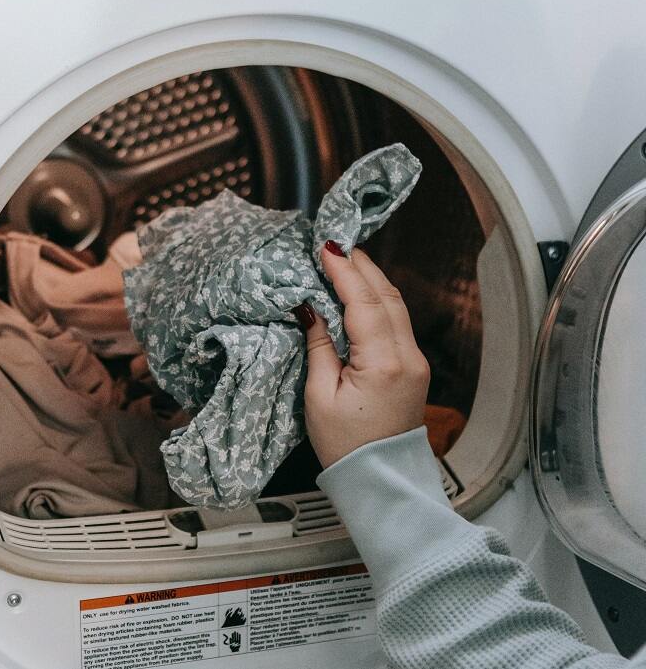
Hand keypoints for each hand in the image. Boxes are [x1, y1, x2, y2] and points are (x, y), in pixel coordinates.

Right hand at [296, 243, 429, 468]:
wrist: (381, 480)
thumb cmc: (346, 447)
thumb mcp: (319, 396)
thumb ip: (318, 346)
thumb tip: (310, 308)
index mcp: (382, 364)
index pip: (363, 303)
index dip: (344, 272)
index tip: (326, 248)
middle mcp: (407, 357)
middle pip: (386, 296)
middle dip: (361, 266)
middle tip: (336, 244)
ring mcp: (415, 360)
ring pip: (396, 305)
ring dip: (371, 279)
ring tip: (347, 260)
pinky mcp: (414, 366)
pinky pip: (398, 320)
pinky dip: (379, 299)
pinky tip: (361, 291)